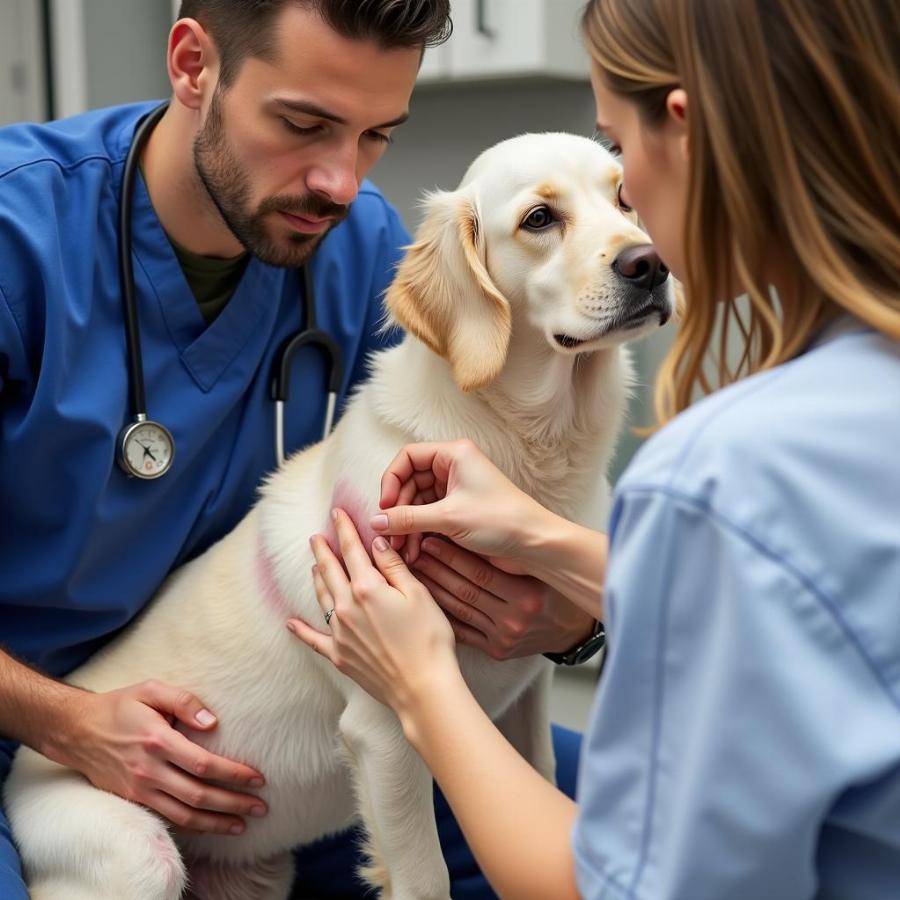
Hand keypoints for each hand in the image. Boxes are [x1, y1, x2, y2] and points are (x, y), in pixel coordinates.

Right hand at [60, 680, 266, 834]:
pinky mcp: (133, 799)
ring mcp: (139, 789)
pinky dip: (192, 826)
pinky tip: (211, 825)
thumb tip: (212, 722)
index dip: (234, 774)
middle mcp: (149, 770)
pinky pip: (167, 818)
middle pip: (198, 795)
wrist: (77, 730)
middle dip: (233, 804)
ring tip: (242, 824)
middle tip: (261, 808)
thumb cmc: (120, 706)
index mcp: (158, 741)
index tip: (258, 778)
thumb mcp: (151, 690)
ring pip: (184, 815)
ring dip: (216, 823)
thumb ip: (184, 701)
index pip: (204, 765)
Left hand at [287, 509, 458, 717]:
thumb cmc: (428, 639)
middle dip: (323, 551)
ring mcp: (340, 633)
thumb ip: (393, 566)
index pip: (352, 550)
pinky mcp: (339, 655)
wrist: (422, 688)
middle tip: (316, 536)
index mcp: (368, 588)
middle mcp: (347, 607)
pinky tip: (289, 622)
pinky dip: (300, 630)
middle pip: (330, 571)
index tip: (336, 513)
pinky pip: (313, 639)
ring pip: (322, 598)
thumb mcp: (418, 594)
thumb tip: (376, 543)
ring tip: (313, 566)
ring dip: (316, 578)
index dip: (344, 529)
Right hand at [370, 440, 549, 573]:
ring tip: (403, 551)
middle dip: (398, 510)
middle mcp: (454, 467)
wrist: (536, 544)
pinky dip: (420, 532)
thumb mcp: (448, 519)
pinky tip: (415, 552)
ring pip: (418, 502)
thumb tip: (376, 522)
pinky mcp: (461, 510)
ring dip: (408, 525)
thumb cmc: (500, 521)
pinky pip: (430, 516)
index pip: (407, 458)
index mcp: (454, 454)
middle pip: (410, 482)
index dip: (391, 481)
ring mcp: (458, 489)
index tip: (386, 508)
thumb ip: (408, 518)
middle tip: (390, 537)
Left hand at [411, 537, 596, 659]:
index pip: (479, 571)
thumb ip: (502, 555)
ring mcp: (505, 637)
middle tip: (412, 552)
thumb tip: (459, 529)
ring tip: (412, 572)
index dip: (451, 554)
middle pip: (465, 590)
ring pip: (460, 609)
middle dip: (435, 570)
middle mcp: (515, 619)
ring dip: (433, 589)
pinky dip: (443, 614)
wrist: (570, 627)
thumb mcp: (532, 567)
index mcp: (526, 594)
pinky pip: (463, 630)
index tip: (428, 539)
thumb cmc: (549, 586)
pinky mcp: (497, 651)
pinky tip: (423, 599)